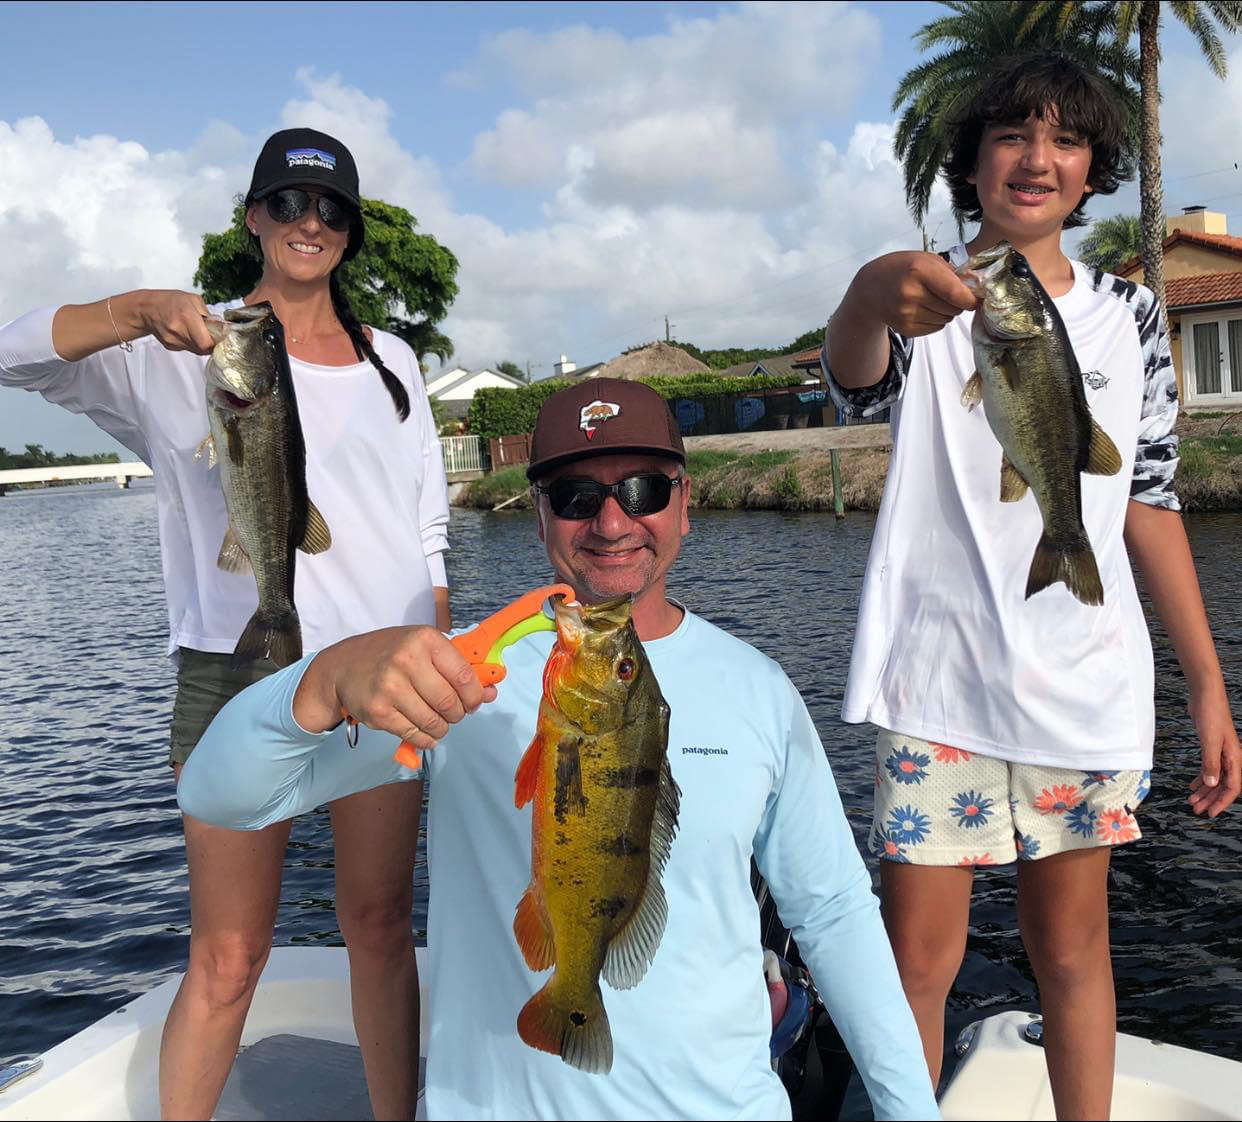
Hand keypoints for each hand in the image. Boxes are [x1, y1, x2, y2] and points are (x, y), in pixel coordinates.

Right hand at [133, 290, 216, 353]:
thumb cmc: (170, 301)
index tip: (218, 338)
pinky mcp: (170, 346)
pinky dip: (191, 343)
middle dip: (209, 343)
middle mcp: (178, 330)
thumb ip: (207, 314)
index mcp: (187, 316)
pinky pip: (187, 348)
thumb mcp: (193, 300)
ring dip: (200, 343)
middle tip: (209, 334)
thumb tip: (219, 326)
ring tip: (196, 331)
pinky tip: (186, 333)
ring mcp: (172, 340)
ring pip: (195, 350)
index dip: (215, 342)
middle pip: (202, 348)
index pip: (206, 343)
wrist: (147, 308)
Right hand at [295, 626, 496, 750]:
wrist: (344, 666)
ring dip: (442, 727)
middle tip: (452, 712)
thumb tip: (490, 693)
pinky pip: (416, 735)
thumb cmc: (392, 654)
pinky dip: (427, 738)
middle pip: (450, 703)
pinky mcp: (379, 712)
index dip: (475, 696)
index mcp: (425, 640)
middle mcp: (407, 660)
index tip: (473, 702)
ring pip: (435, 723)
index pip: (464, 676)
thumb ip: (459, 668)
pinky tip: (424, 730)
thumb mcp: (425, 648)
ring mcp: (390, 687)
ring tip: (437, 720)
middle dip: (458, 714)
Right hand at [853, 251, 977, 337]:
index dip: (970, 299)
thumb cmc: (902, 269)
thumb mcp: (925, 259)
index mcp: (918, 270)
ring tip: (932, 301)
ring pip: (946, 320)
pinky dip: (936, 320)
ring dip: (946, 312)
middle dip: (957, 304)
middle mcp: (911, 293)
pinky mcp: (905, 328)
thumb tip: (974, 291)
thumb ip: (950, 273)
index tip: (976, 300)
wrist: (870, 288)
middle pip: (953, 308)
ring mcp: (906, 313)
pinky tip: (923, 310)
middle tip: (948, 295)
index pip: (955, 292)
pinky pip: (935, 328)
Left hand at [1187, 685, 1240, 816]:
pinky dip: (1201, 778)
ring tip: (1192, 801)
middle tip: (1196, 810)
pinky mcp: (1211, 747)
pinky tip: (1193, 785)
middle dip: (1210, 799)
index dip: (1221, 802)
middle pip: (1222, 785)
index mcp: (1234, 758)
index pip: (1231, 787)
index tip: (1210, 813)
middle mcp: (1230, 757)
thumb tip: (1211, 784)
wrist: (1205, 695)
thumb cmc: (1211, 714)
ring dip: (1204, 790)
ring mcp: (1221, 752)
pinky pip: (1209, 768)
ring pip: (1215, 778)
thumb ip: (1210, 763)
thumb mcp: (1209, 741)